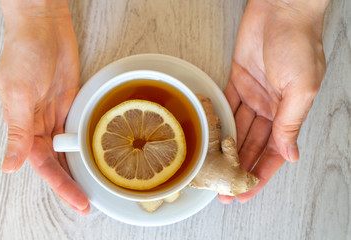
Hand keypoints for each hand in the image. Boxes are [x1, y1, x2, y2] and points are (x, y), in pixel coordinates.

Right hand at [0, 1, 88, 214]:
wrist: (43, 28)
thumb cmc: (24, 54)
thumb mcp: (18, 95)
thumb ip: (17, 132)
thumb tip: (9, 166)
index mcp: (23, 127)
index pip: (43, 164)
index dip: (60, 184)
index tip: (77, 200)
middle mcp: (39, 125)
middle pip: (56, 162)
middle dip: (71, 183)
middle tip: (87, 202)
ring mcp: (55, 114)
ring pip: (67, 150)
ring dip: (78, 168)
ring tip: (94, 187)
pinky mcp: (69, 103)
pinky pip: (77, 130)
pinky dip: (84, 144)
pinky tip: (95, 155)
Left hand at [220, 0, 327, 202]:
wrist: (280, 10)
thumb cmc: (298, 44)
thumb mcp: (300, 89)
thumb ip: (290, 123)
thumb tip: (290, 155)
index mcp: (289, 111)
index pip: (274, 151)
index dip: (260, 173)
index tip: (246, 192)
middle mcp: (271, 107)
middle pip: (253, 145)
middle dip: (240, 168)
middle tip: (224, 189)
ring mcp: (253, 95)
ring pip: (238, 130)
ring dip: (228, 151)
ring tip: (214, 171)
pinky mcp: (237, 80)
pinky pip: (226, 106)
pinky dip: (219, 123)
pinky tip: (211, 140)